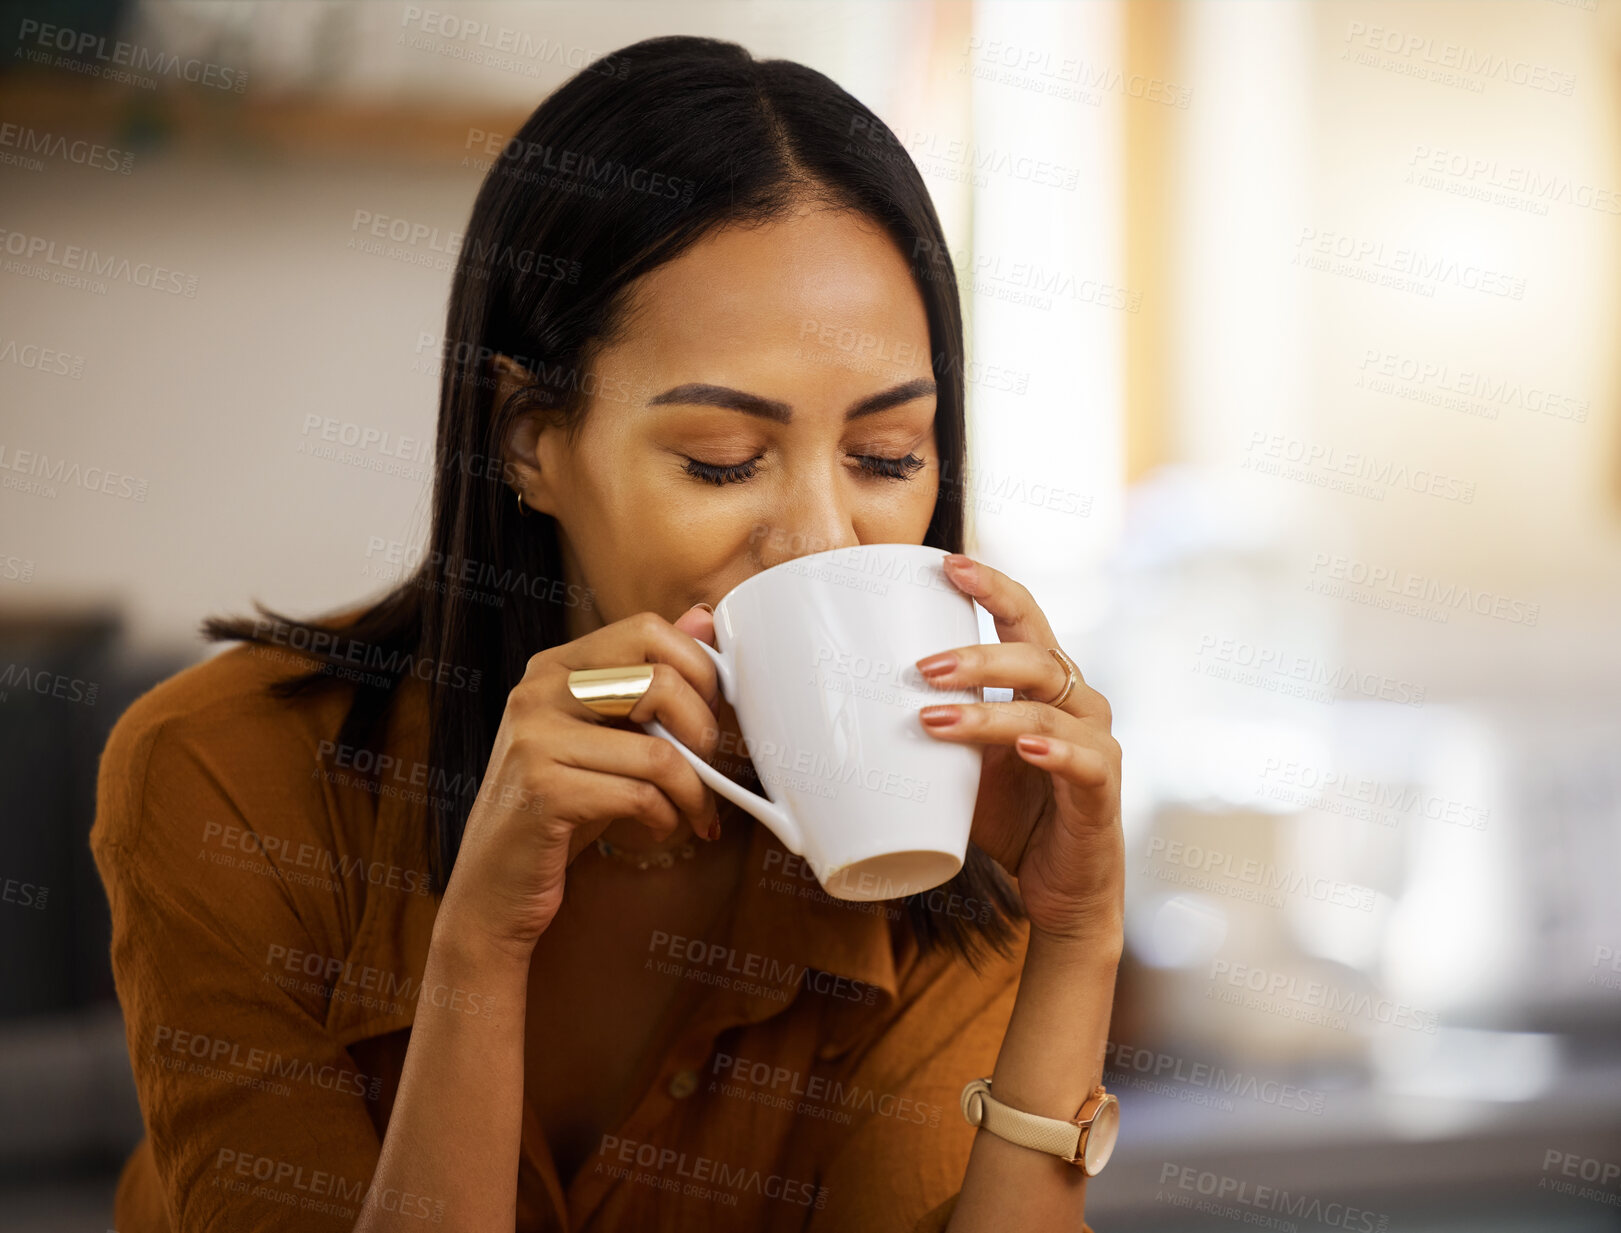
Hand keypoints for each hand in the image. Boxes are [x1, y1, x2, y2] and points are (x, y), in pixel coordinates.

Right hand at [437, 606, 724, 962]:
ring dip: (694, 792)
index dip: (698, 670)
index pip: (647, 630)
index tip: (708, 716)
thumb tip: (705, 617)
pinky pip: (640, 795)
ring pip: (660, 751)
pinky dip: (666, 819)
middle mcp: (538, 690)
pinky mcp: (543, 792)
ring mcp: (534, 739)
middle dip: (704, 730)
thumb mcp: (607, 736)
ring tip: (692, 811)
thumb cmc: (562, 807)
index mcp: (554, 666)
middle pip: (661, 679)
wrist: (495, 885)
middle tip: (708, 767)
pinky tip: (658, 830)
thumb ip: (650, 678)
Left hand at [914, 554, 1123, 948]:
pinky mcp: (1104, 789)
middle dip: (977, 653)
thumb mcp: (955, 765)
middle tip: (921, 666)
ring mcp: (1096, 742)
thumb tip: (831, 711)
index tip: (947, 563)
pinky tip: (1024, 747)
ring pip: (1048, 707)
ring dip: (988, 712)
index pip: (1025, 618)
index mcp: (1043, 683)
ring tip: (934, 718)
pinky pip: (1083, 760)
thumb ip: (919, 731)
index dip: (992, 587)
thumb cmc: (1006, 818)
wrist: (1056, 891)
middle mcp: (1077, 701)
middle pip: (1035, 655)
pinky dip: (1052, 749)